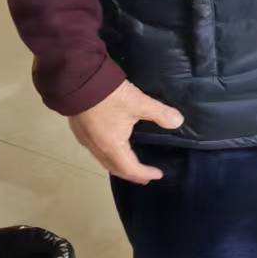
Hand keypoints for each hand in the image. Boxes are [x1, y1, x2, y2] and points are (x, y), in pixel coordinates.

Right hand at [69, 81, 183, 184]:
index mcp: (112, 146)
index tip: (158, 174)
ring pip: (103, 160)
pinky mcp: (80, 130)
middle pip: (115, 168)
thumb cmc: (110, 96)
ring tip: (130, 164)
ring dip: (118, 165)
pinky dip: (108, 154)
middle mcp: (97, 148)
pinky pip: (96, 150)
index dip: (145, 174)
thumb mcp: (139, 103)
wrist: (78, 81)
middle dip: (131, 174)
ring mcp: (86, 140)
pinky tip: (113, 145)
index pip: (130, 169)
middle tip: (145, 176)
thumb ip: (160, 113)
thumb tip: (178, 122)